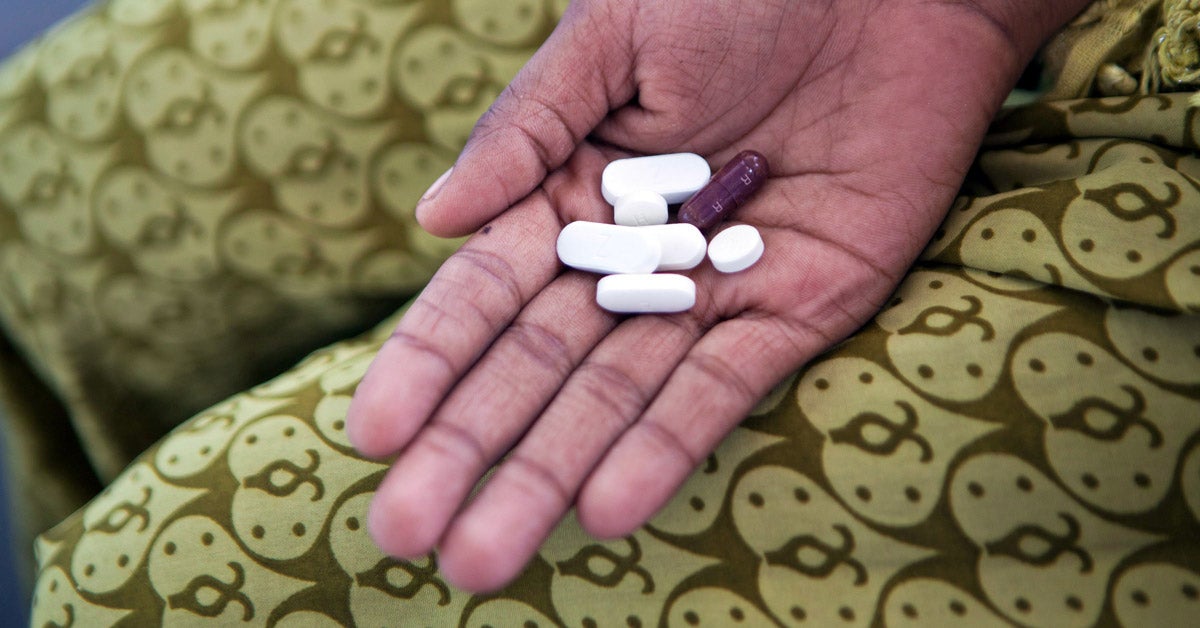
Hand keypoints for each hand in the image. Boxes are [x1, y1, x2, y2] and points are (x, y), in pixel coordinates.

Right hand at [347, 0, 1087, 591]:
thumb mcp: (616, 36)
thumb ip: (528, 128)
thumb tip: (433, 220)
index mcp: (569, 193)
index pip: (483, 295)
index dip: (428, 363)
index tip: (374, 433)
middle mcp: (631, 258)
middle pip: (539, 368)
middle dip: (473, 450)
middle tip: (407, 533)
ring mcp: (711, 292)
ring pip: (620, 398)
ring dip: (555, 474)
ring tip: (486, 557)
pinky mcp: (797, 309)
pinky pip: (725, 388)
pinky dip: (669, 447)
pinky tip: (609, 507)